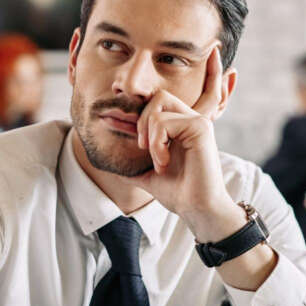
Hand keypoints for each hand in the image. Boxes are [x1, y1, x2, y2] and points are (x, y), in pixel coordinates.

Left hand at [126, 46, 242, 240]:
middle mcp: (191, 120)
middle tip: (142, 148)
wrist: (197, 208)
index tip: (124, 135)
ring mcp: (197, 122)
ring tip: (159, 162)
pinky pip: (164, 122)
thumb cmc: (178, 192)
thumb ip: (131, 162)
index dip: (136, 116)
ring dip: (150, 139)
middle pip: (157, 96)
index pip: (155, 103)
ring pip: (157, 110)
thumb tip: (104, 160)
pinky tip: (164, 163)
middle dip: (141, 121)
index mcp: (181, 126)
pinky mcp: (201, 127)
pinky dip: (157, 144)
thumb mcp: (147, 174)